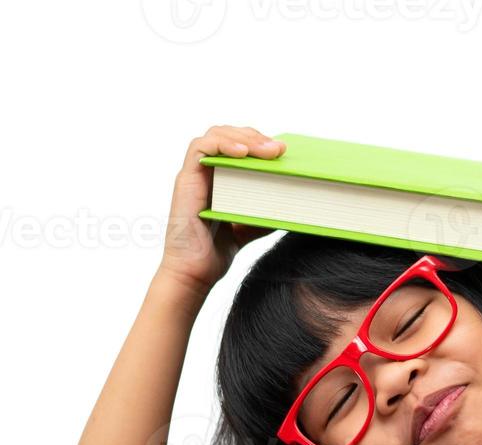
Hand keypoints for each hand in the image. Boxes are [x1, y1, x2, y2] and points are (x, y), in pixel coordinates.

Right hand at [157, 125, 284, 292]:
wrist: (195, 272)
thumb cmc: (217, 251)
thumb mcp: (250, 227)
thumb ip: (266, 212)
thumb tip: (296, 205)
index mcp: (220, 178)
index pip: (239, 145)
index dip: (260, 142)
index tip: (283, 151)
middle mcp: (206, 172)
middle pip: (229, 135)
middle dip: (256, 137)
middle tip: (279, 149)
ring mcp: (194, 174)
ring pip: (215, 136)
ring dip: (244, 138)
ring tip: (267, 150)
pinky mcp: (186, 180)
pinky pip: (200, 148)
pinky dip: (223, 144)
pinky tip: (243, 152)